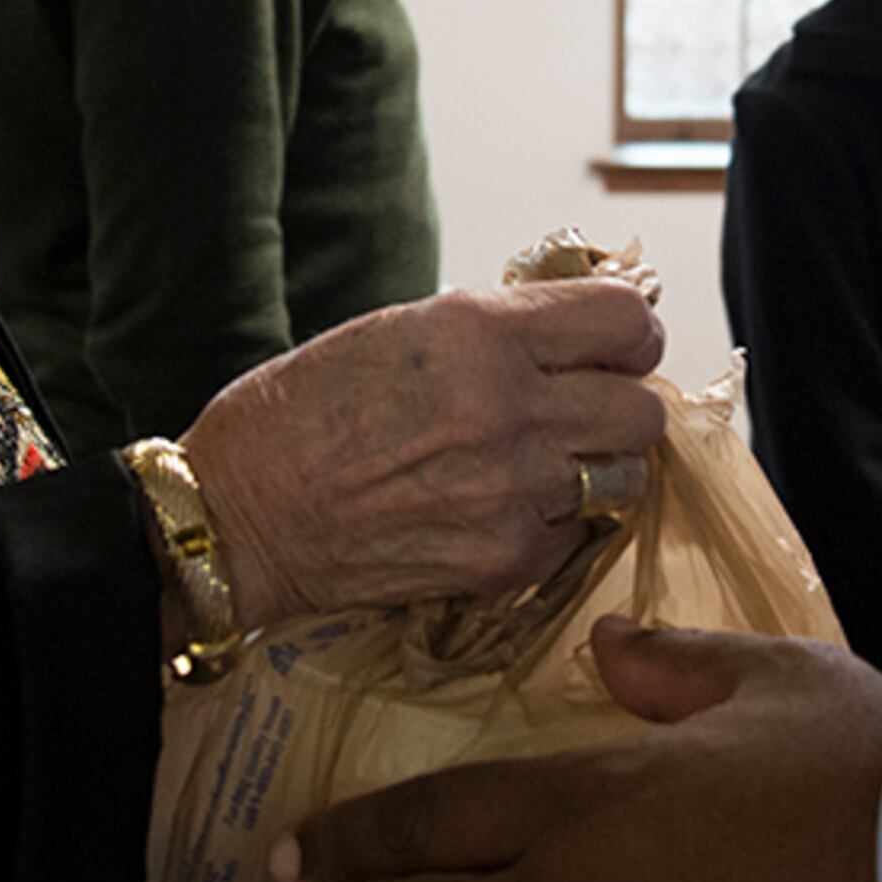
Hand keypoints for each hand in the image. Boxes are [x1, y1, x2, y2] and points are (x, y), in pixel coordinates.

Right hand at [182, 281, 663, 632]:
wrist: (239, 516)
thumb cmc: (299, 415)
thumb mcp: (400, 329)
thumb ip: (497, 330)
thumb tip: (572, 337)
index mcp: (480, 334)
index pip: (626, 321)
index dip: (628, 336)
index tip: (613, 349)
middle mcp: (508, 408)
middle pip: (643, 408)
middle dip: (617, 406)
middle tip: (579, 412)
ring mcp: (513, 492)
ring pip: (624, 477)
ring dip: (594, 470)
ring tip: (540, 465)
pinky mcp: (506, 560)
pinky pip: (576, 537)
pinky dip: (553, 527)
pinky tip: (498, 511)